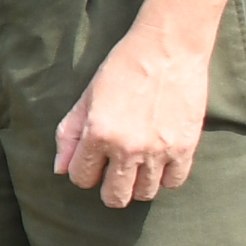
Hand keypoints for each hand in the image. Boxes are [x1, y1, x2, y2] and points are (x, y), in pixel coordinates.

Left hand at [55, 12, 206, 208]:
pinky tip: (159, 162)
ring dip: (137, 184)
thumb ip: (69, 135)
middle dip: (109, 188)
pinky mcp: (186, 147)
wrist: (167, 49)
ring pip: (144, 193)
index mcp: (98, 134)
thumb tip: (60, 170)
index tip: (91, 162)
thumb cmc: (122, 68)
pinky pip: (174, 182)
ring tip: (137, 166)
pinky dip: (165, 177)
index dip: (83, 172)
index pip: (81, 178)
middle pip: (115, 197)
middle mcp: (128, 148)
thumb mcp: (87, 98)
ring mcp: (159, 150)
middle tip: (114, 172)